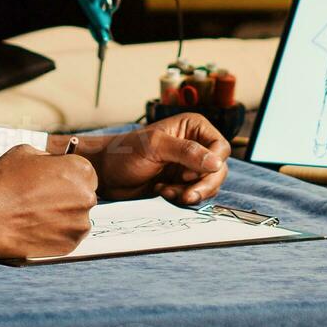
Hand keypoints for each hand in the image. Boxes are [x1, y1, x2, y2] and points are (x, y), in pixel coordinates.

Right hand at [0, 145, 96, 258]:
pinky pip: (68, 237)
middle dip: (67, 197)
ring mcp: (80, 223)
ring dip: (62, 217)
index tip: (54, 183)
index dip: (67, 177)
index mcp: (80, 169)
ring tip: (36, 216)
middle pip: (83, 196)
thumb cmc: (2, 182)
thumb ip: (47, 157)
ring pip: (76, 218)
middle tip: (42, 200)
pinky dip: (56, 234)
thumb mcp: (25, 153)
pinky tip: (36, 228)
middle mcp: (87, 196)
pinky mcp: (70, 245)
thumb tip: (54, 163)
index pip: (84, 172)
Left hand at [68, 114, 230, 204]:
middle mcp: (195, 145)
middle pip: (219, 169)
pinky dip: (182, 198)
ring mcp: (189, 166)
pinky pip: (195, 195)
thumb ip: (186, 152)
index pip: (220, 148)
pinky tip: (162, 192)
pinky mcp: (182, 183)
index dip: (211, 164)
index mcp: (193, 128)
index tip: (189, 175)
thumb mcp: (155, 147)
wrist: (105, 173)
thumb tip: (217, 162)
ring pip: (209, 185)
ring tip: (166, 191)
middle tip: (185, 195)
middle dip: (203, 185)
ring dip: (191, 193)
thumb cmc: (125, 152)